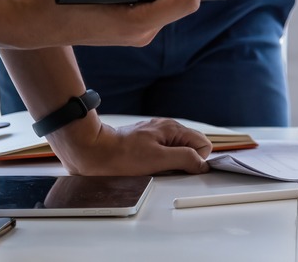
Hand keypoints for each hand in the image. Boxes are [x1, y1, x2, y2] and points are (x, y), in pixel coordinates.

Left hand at [50, 117, 212, 175]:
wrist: (93, 151)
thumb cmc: (121, 155)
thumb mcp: (158, 160)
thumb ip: (185, 158)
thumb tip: (202, 164)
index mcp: (173, 129)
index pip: (203, 144)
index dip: (197, 160)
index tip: (182, 169)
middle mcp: (166, 128)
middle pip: (191, 147)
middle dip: (183, 161)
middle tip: (165, 169)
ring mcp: (155, 133)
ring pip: (177, 150)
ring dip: (170, 162)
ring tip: (153, 167)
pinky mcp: (145, 140)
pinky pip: (163, 152)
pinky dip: (159, 161)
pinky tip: (146, 165)